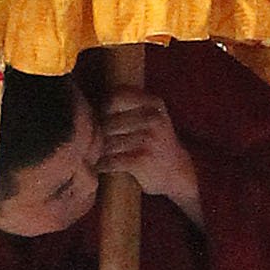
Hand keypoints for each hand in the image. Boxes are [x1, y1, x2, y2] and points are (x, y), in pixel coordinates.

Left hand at [98, 93, 203, 229]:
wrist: (178, 171)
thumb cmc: (156, 141)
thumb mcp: (152, 115)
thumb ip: (130, 103)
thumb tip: (91, 102)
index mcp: (154, 103)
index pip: (115, 99)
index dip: (104, 110)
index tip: (104, 120)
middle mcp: (153, 119)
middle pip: (108, 123)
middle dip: (100, 134)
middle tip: (98, 142)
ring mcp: (148, 139)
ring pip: (107, 143)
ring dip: (100, 152)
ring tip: (99, 154)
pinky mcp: (141, 160)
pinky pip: (111, 161)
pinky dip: (103, 165)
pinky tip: (103, 166)